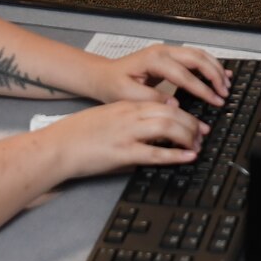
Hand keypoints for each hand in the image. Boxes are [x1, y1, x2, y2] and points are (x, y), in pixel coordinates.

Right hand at [49, 99, 207, 180]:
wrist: (57, 146)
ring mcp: (127, 134)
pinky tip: (187, 157)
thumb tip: (150, 132)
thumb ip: (129, 121)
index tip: (195, 122)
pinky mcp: (122, 153)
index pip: (163, 103)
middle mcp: (129, 116)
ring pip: (167, 127)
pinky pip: (155, 152)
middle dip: (192, 124)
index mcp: (126, 106)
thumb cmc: (78, 134)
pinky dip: (176, 154)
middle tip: (202, 135)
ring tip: (197, 145)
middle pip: (171, 113)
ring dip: (187, 136)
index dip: (184, 113)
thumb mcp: (107, 119)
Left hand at [93, 44, 228, 109]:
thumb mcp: (128, 95)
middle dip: (214, 75)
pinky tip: (219, 73)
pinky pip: (194, 56)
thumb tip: (175, 105)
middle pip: (197, 58)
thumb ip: (152, 99)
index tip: (214, 100)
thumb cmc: (113, 85)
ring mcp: (167, 51)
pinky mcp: (170, 55)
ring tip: (226, 84)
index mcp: (153, 60)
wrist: (104, 76)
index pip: (184, 74)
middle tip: (224, 93)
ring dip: (214, 68)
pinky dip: (209, 64)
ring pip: (199, 54)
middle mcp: (162, 51)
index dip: (202, 88)